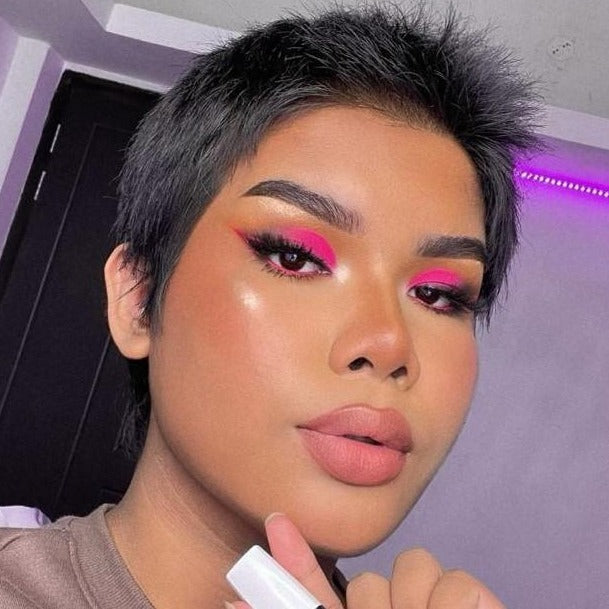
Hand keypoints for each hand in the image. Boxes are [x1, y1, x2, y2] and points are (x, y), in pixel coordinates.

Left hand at [227, 513, 504, 608]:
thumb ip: (302, 608)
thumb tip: (233, 604)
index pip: (318, 592)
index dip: (293, 559)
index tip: (274, 523)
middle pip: (369, 577)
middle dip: (373, 605)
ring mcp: (428, 604)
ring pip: (411, 565)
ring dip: (412, 603)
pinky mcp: (468, 593)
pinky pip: (450, 579)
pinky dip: (450, 604)